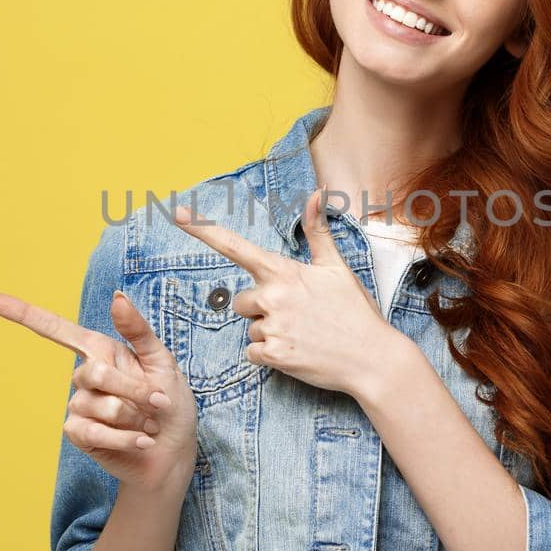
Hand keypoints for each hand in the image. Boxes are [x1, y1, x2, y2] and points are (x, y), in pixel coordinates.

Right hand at [0, 288, 197, 492]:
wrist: (172, 451)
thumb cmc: (169, 402)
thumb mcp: (162, 361)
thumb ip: (138, 330)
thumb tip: (117, 296)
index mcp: (101, 351)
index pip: (55, 329)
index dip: (21, 313)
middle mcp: (85, 376)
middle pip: (95, 373)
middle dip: (134, 389)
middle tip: (158, 401)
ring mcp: (78, 405)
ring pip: (99, 405)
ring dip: (134, 417)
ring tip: (147, 424)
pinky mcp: (79, 435)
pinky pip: (93, 432)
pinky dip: (125, 438)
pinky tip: (141, 441)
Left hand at [171, 186, 416, 399]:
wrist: (372, 357)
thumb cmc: (355, 311)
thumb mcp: (337, 267)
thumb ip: (317, 231)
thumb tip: (316, 193)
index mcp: (284, 272)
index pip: (236, 246)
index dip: (203, 230)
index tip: (178, 214)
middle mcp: (273, 297)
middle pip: (241, 302)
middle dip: (261, 310)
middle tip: (298, 316)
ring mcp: (273, 327)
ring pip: (250, 330)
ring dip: (269, 334)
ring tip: (302, 335)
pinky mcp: (274, 356)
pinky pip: (253, 354)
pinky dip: (270, 356)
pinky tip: (297, 352)